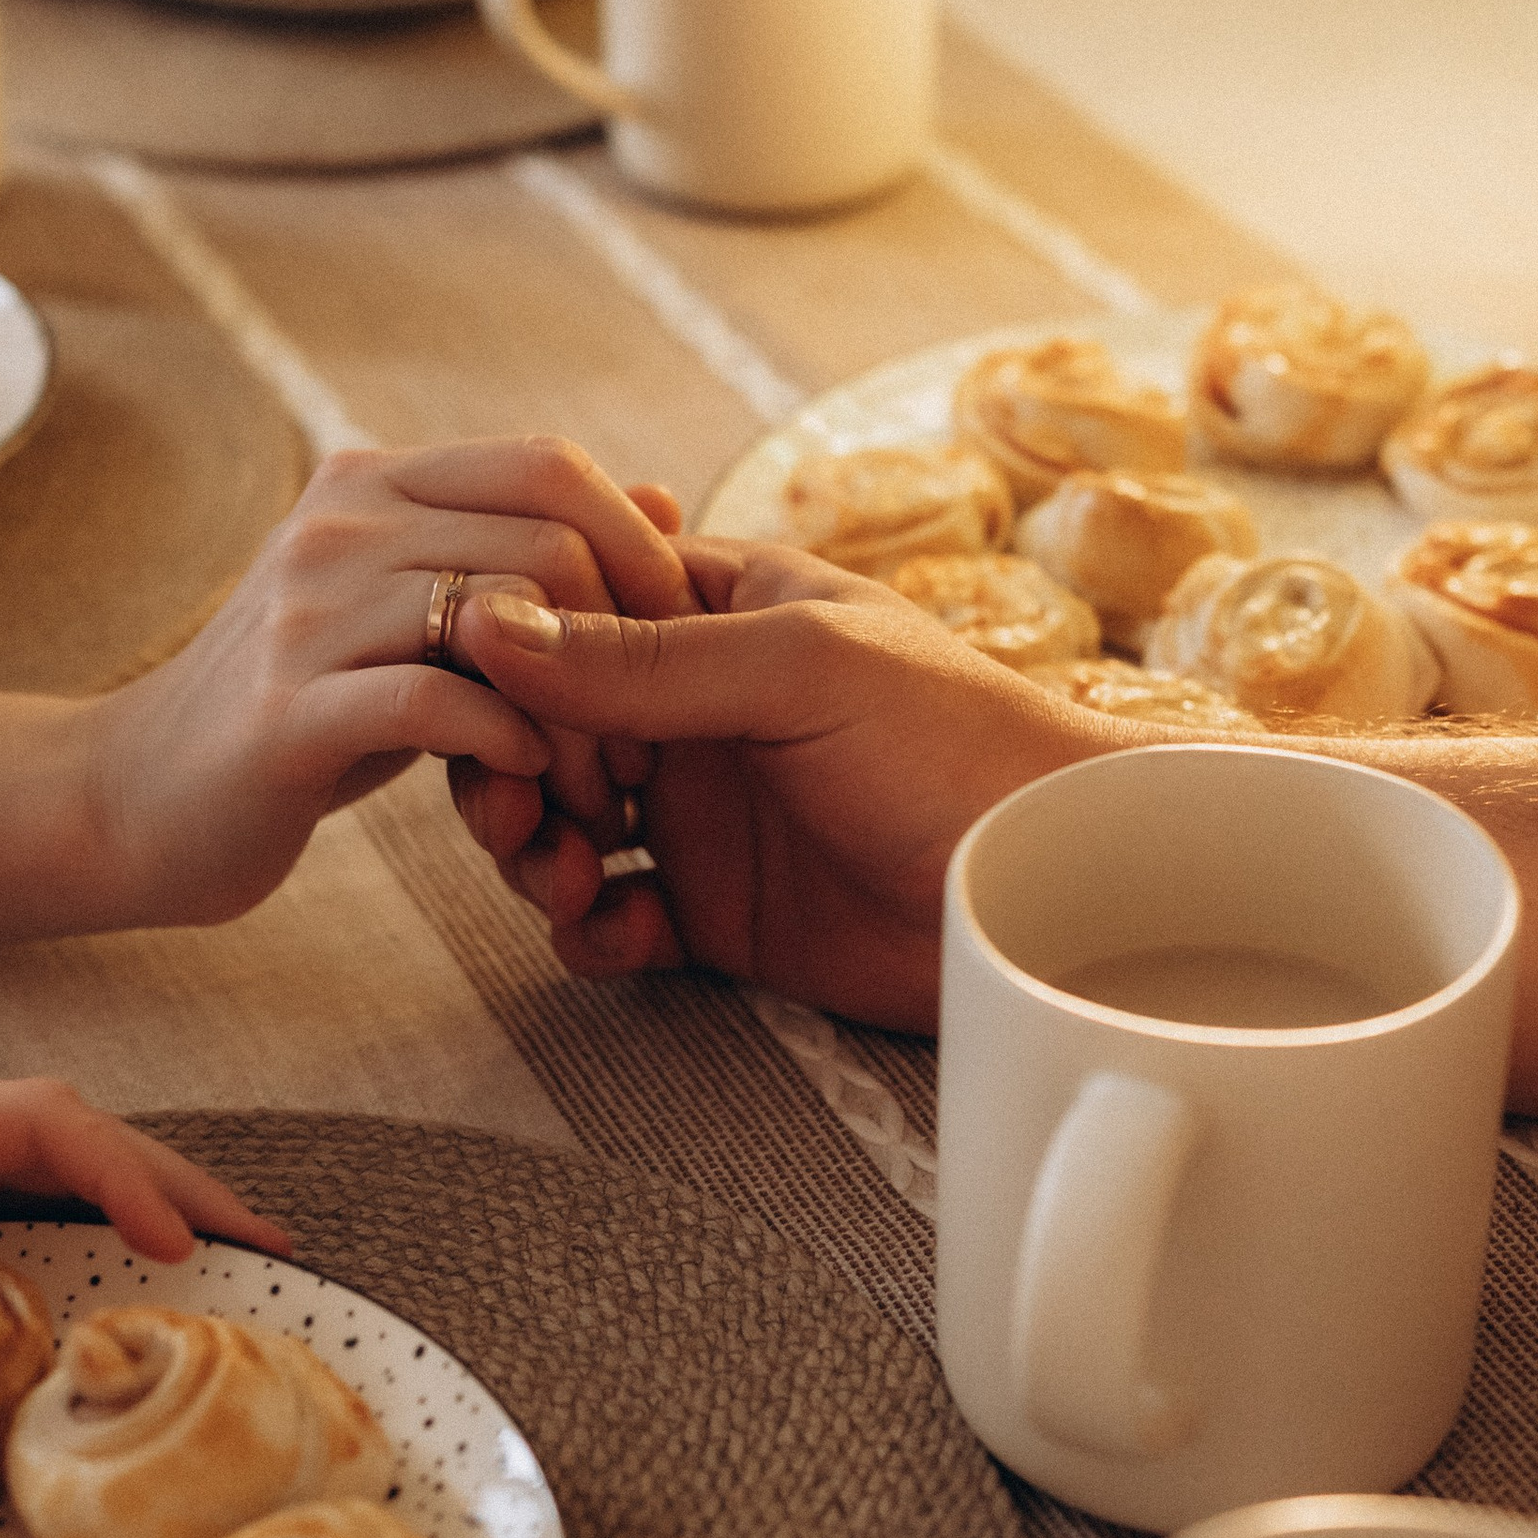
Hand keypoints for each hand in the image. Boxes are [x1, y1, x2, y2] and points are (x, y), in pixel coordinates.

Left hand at [0, 976, 287, 1305]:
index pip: (37, 1126)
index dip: (115, 1171)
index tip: (172, 1244)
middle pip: (84, 1137)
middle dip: (181, 1182)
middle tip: (273, 1248)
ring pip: (73, 1171)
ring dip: (161, 1201)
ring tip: (246, 1258)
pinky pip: (39, 1215)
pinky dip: (110, 1233)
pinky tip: (145, 1281)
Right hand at [82, 440, 698, 929]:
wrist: (129, 798)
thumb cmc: (303, 712)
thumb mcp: (414, 614)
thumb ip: (521, 554)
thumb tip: (665, 497)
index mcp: (375, 484)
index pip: (549, 464)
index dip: (639, 548)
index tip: (676, 644)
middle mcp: (338, 523)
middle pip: (549, 536)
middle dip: (632, 640)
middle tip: (651, 735)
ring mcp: (306, 612)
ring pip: (509, 620)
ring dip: (586, 715)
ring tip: (603, 785)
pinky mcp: (288, 714)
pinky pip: (441, 704)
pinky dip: (512, 745)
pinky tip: (529, 786)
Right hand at [451, 532, 1091, 1028]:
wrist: (1047, 885)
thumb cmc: (957, 738)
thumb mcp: (800, 666)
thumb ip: (645, 655)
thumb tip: (490, 620)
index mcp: (716, 610)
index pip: (567, 608)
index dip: (520, 660)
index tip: (520, 708)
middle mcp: (694, 705)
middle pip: (541, 724)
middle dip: (508, 769)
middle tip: (521, 811)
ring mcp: (701, 809)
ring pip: (557, 822)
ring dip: (533, 852)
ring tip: (565, 880)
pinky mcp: (714, 909)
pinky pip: (606, 915)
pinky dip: (585, 927)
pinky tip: (614, 928)